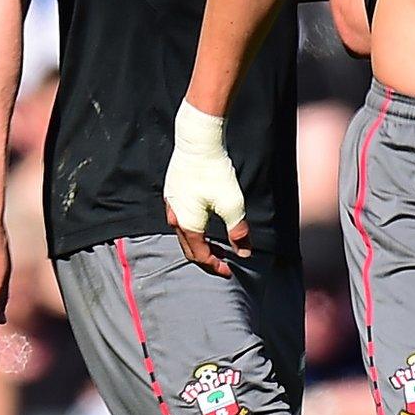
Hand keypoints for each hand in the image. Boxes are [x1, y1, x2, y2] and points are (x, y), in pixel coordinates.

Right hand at [163, 102, 248, 276]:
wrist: (197, 143)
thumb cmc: (214, 173)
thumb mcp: (232, 205)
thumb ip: (238, 232)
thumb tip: (244, 253)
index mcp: (188, 225)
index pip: (199, 255)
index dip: (215, 266)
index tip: (229, 270)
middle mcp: (175, 217)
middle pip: (188, 247)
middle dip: (206, 258)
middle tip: (223, 261)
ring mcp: (171, 204)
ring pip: (183, 233)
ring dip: (199, 243)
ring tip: (215, 244)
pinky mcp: (172, 191)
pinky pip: (180, 219)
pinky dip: (193, 228)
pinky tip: (204, 221)